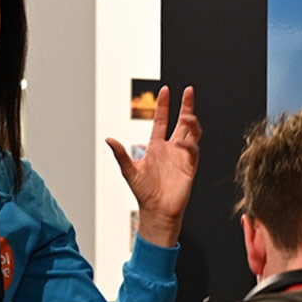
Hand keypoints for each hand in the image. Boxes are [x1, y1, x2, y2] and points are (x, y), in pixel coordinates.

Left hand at [107, 86, 199, 247]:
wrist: (157, 211)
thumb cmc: (143, 192)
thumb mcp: (129, 171)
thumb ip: (121, 154)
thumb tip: (108, 139)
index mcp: (156, 146)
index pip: (161, 121)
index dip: (164, 106)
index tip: (166, 90)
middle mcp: (171, 148)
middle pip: (181, 122)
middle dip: (186, 106)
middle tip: (189, 90)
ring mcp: (182, 156)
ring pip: (191, 133)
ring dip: (191, 122)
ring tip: (187, 116)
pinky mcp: (190, 167)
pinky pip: (193, 151)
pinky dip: (189, 144)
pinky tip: (182, 143)